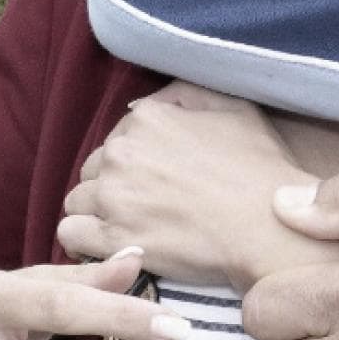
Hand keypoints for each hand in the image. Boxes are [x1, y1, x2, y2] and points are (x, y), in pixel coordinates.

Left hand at [60, 83, 338, 285]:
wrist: (268, 227)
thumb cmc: (260, 168)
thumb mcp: (236, 109)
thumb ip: (187, 94)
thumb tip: (149, 102)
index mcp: (147, 118)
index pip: (118, 137)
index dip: (138, 159)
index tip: (159, 178)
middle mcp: (121, 152)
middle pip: (94, 168)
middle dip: (114, 184)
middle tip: (148, 205)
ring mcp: (113, 197)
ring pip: (78, 200)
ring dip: (98, 213)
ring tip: (131, 226)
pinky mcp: (111, 239)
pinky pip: (70, 234)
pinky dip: (86, 240)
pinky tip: (112, 245)